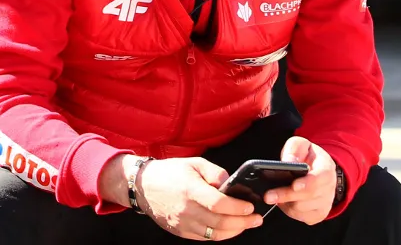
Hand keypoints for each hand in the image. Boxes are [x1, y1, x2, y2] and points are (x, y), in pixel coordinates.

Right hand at [103, 155, 262, 239]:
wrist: (144, 187)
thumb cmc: (170, 172)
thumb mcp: (194, 163)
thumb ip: (215, 172)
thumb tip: (232, 185)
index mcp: (190, 189)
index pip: (219, 204)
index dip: (237, 207)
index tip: (250, 206)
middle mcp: (186, 210)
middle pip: (220, 222)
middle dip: (243, 222)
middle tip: (256, 218)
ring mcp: (183, 223)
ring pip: (214, 234)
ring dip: (234, 231)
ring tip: (247, 224)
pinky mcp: (181, 232)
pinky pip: (205, 237)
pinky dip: (220, 234)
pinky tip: (230, 228)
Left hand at [264, 136, 336, 225]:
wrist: (318, 170)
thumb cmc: (308, 157)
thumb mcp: (302, 145)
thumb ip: (295, 149)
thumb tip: (288, 162)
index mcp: (327, 169)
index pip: (321, 178)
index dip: (307, 183)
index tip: (294, 185)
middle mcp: (329, 188)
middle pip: (308, 196)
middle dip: (287, 196)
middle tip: (268, 196)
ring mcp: (325, 204)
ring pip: (302, 208)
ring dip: (286, 203)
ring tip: (273, 195)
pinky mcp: (318, 215)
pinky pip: (301, 216)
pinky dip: (289, 210)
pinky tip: (283, 201)